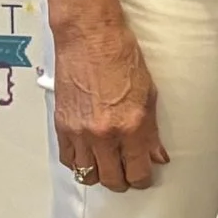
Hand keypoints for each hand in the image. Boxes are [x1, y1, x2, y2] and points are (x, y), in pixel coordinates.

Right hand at [51, 3, 166, 190]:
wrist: (89, 38)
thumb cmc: (120, 56)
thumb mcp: (149, 93)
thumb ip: (151, 130)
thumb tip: (156, 154)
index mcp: (130, 125)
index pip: (137, 171)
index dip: (143, 178)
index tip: (144, 176)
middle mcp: (103, 134)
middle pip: (112, 178)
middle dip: (123, 180)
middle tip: (128, 174)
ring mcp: (79, 132)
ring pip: (87, 174)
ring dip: (100, 174)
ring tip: (108, 166)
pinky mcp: (61, 125)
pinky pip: (68, 159)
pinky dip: (79, 162)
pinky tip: (88, 156)